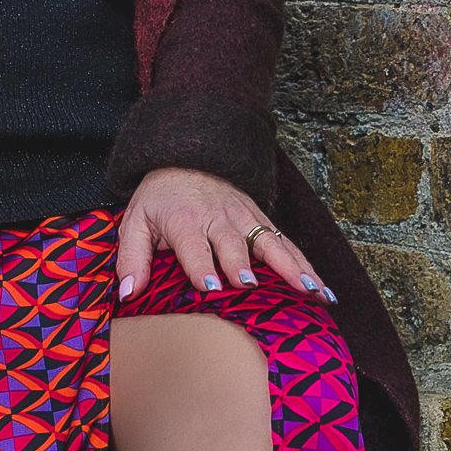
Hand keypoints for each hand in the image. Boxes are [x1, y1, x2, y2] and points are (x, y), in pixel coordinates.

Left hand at [114, 167, 335, 303]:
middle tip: (250, 287)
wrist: (187, 157)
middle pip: (234, 245)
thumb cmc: (159, 199)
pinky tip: (322, 289)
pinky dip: (306, 266)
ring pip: (271, 245)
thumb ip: (131, 258)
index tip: (212, 288)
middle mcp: (219, 219)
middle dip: (242, 266)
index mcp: (185, 221)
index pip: (194, 247)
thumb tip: (127, 292)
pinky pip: (287, 246)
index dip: (202, 267)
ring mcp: (245, 219)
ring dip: (290, 267)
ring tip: (309, 291)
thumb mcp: (135, 222)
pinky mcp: (262, 222)